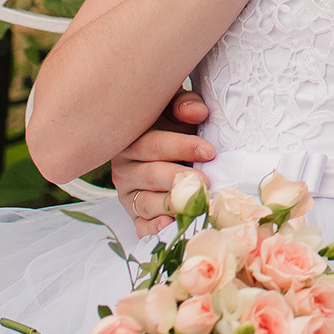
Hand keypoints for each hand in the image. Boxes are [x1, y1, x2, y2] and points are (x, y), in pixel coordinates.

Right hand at [111, 90, 212, 238]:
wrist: (162, 143)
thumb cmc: (170, 124)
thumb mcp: (174, 108)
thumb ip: (184, 104)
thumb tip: (198, 112)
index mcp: (130, 140)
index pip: (151, 145)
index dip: (180, 147)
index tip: (209, 151)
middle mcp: (125, 169)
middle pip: (150, 175)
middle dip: (179, 179)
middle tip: (204, 181)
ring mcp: (129, 194)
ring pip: (145, 202)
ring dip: (171, 205)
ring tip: (195, 204)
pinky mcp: (136, 216)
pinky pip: (141, 226)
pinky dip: (154, 228)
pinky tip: (170, 224)